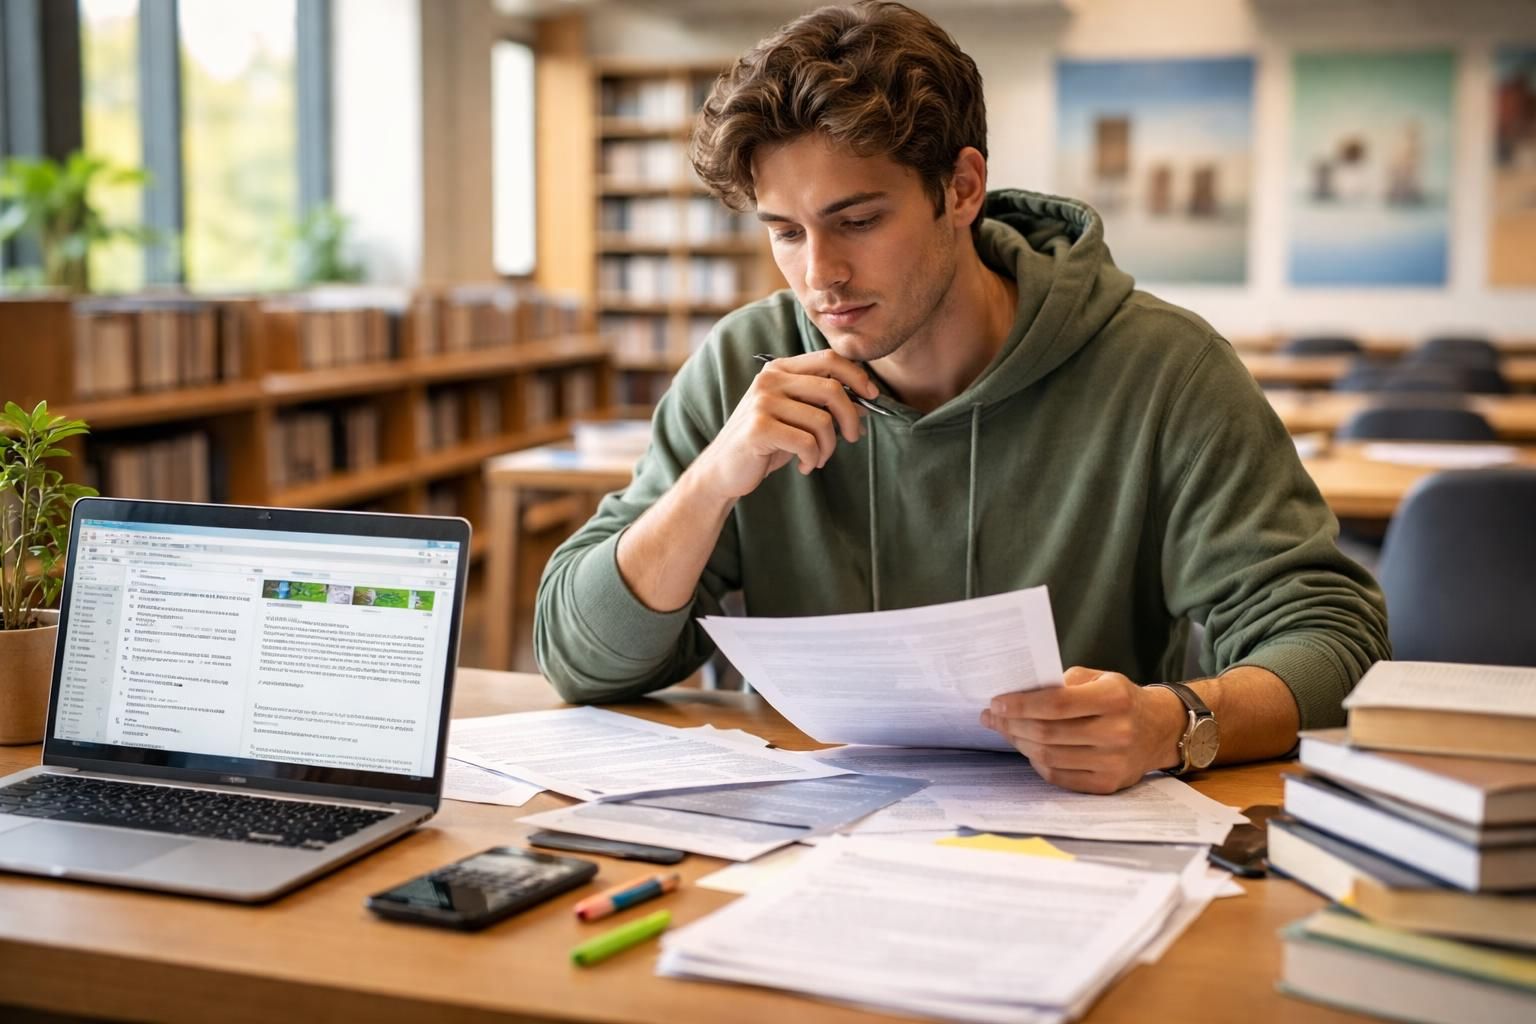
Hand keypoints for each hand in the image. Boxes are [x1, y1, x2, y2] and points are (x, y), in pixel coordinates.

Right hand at [688, 350, 876, 501]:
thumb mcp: (796, 417)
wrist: (724, 470)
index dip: (857, 376)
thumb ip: (823, 405)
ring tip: (818, 458)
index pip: (829, 359)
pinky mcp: (759, 428)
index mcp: (779, 369)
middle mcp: (770, 380)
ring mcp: (762, 402)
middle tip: (853, 437)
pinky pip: (807, 442)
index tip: (871, 396)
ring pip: (823, 421)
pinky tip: (803, 465)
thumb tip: (866, 401)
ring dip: (829, 447)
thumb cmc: (765, 443)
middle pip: (832, 389)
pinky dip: (812, 458)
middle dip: (851, 418)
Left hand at [979, 666, 1186, 793]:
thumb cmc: (1121, 699)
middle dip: (1012, 724)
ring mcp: (1114, 762)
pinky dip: (1037, 763)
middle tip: (993, 717)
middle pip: (1048, 733)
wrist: (1160, 730)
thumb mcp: (1099, 678)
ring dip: (1020, 743)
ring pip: (1049, 756)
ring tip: (1006, 730)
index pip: (1057, 704)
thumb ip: (1062, 683)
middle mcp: (1117, 732)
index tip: (997, 703)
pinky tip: (1028, 748)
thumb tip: (1017, 695)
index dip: (1021, 705)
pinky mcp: (1108, 784)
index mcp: (1114, 698)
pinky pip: (1059, 777)